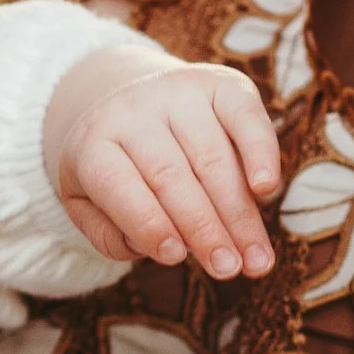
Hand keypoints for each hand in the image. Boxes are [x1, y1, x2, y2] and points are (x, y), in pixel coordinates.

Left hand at [47, 47, 280, 281]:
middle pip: (171, 176)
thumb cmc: (112, 171)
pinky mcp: (219, 84)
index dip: (147, 222)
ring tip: (256, 258)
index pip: (117, 185)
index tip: (176, 257)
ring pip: (213, 157)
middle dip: (205, 229)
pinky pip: (245, 115)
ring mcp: (178, 93)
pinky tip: (266, 190)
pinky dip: (260, 152)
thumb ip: (110, 234)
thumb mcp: (86, 204)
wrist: (124, 101)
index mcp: (93, 144)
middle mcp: (134, 112)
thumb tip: (163, 249)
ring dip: (239, 213)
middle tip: (229, 270)